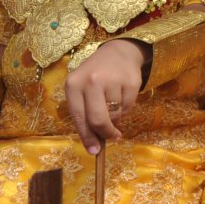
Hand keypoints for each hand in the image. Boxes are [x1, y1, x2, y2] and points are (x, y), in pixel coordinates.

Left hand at [64, 39, 147, 154]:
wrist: (118, 53)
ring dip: (116, 117)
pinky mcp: (130, 81)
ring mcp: (112, 80)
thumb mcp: (82, 91)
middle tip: (111, 137)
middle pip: (98, 120)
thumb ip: (85, 115)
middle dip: (105, 133)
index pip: (79, 117)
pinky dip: (126, 108)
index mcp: (73, 84)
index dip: (87, 137)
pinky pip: (128, 107)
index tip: (94, 151)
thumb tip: (95, 147)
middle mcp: (91, 81)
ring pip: (115, 115)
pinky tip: (122, 96)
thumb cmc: (95, 77)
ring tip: (113, 104)